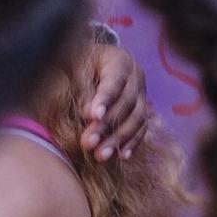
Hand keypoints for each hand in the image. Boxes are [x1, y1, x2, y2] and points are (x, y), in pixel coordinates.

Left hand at [79, 44, 150, 161]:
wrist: (86, 62)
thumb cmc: (75, 64)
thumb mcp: (73, 67)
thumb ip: (80, 86)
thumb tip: (88, 115)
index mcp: (119, 60)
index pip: (115, 80)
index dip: (105, 98)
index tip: (91, 116)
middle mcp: (135, 76)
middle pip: (127, 102)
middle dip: (107, 125)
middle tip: (87, 143)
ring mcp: (141, 93)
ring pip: (137, 117)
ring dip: (119, 139)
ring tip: (100, 156)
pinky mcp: (140, 109)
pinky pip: (142, 127)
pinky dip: (133, 142)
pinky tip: (122, 156)